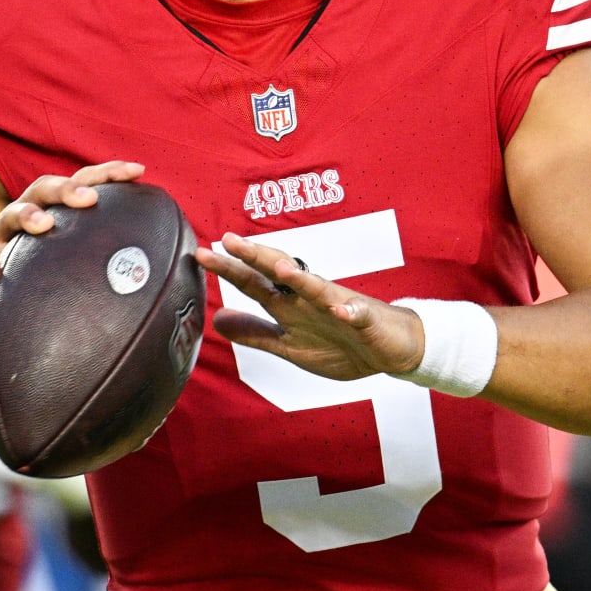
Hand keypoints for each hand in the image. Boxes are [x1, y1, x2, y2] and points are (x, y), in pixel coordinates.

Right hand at [0, 160, 144, 328]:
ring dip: (28, 216)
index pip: (81, 182)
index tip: (138, 171)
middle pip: (44, 189)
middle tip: (90, 199)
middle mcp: (26, 213)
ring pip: (11, 215)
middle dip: (68, 189)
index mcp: (53, 209)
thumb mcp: (66, 254)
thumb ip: (98, 250)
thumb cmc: (36, 268)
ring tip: (45, 225)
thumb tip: (152, 265)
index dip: (108, 173)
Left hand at [197, 232, 426, 380]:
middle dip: (256, 257)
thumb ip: (255, 333)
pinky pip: (358, 315)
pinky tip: (342, 309)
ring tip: (280, 267)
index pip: (254, 283)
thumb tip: (217, 320)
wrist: (390, 351)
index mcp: (290, 305)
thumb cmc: (341, 344)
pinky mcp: (365, 320)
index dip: (229, 270)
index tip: (200, 254)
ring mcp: (338, 306)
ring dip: (301, 278)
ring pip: (318, 288)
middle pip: (280, 273)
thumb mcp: (289, 346)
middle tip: (229, 240)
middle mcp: (310, 299)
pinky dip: (350, 311)